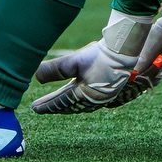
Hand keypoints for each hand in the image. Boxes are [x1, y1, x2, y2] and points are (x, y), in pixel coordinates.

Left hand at [32, 11, 151, 113]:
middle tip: (41, 107)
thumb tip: (36, 77)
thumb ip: (54, 69)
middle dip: (55, 105)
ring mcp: (105, 97)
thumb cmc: (100, 56)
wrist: (127, 53)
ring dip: (68, 104)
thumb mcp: (73, 61)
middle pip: (70, 105)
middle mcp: (95, 100)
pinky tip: (80, 98)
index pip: (62, 102)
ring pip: (81, 104)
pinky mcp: (111, 91)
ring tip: (57, 103)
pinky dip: (80, 101)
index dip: (48, 105)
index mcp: (85, 96)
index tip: (35, 107)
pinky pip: (91, 101)